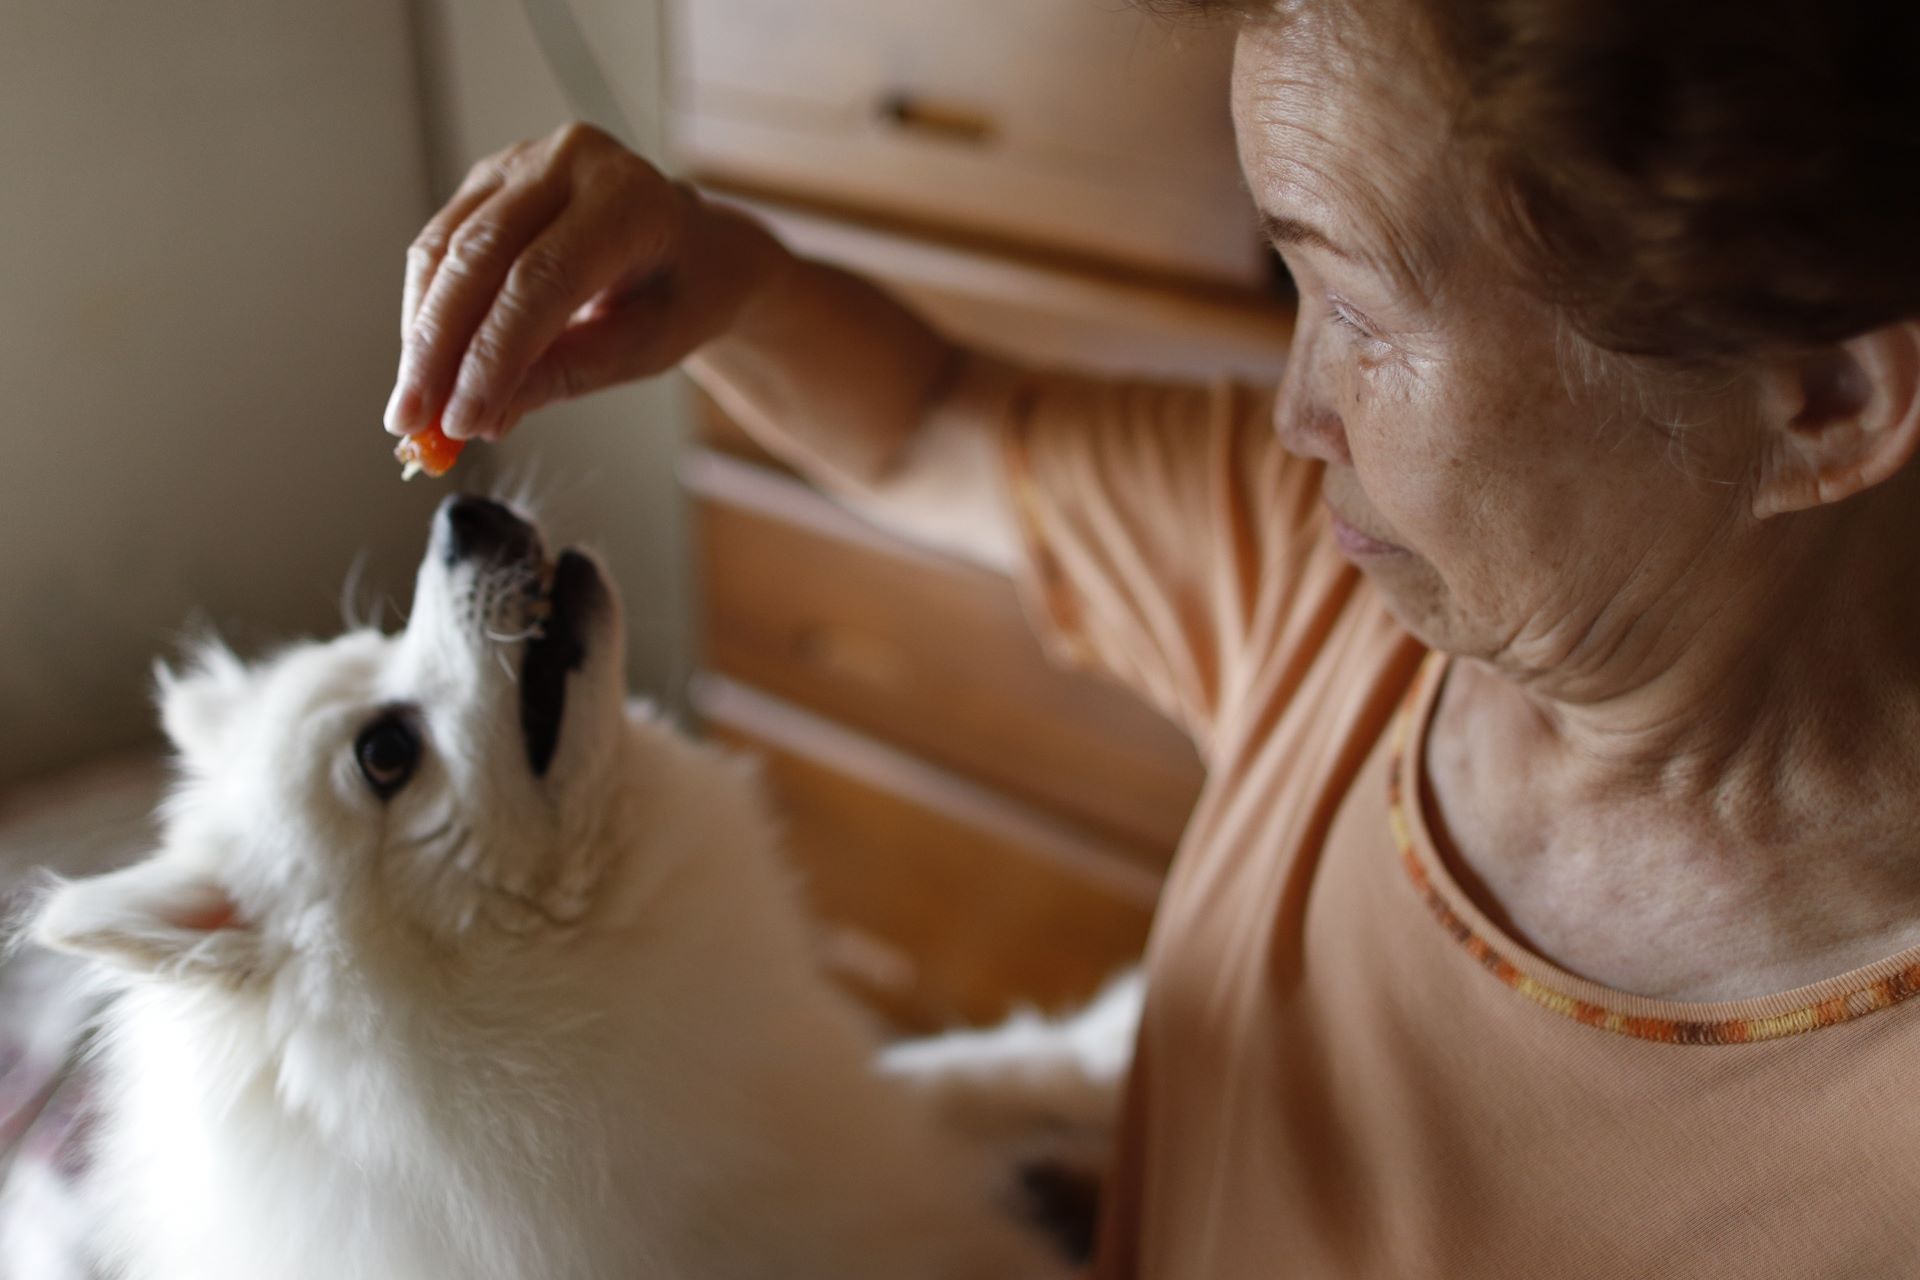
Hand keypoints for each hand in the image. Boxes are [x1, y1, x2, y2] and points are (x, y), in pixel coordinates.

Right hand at [386, 123, 787, 441]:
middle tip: (414, 419)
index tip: (462, 418)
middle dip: (438, 347)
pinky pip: (438, 246)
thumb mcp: (646, 346)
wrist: (695, 246)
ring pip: (444, 248)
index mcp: (630, 199)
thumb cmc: (682, 293)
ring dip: (420, 333)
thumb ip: (568, 374)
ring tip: (412, 407)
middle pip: (479, 256)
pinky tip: (423, 365)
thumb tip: (485, 415)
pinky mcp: (488, 181)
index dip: (493, 352)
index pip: (542, 278)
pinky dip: (425, 311)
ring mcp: (522, 163)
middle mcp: (571, 163)